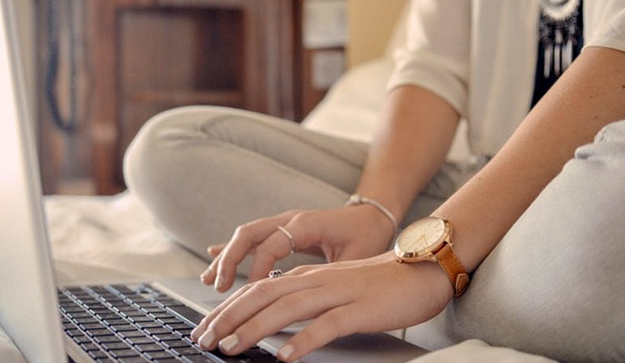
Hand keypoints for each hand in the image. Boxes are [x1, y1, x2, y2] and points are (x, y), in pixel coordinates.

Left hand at [191, 252, 453, 361]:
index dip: (226, 310)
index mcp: (307, 277)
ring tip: (229, 349)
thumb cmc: (378, 285)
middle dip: (227, 319)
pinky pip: (327, 325)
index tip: (204, 329)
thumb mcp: (333, 289)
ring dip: (253, 329)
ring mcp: (337, 293)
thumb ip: (304, 299)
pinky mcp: (359, 309)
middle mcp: (316, 281)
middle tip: (203, 340)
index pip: (256, 290)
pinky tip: (285, 357)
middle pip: (261, 296)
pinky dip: (303, 341)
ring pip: (286, 309)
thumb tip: (272, 320)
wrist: (421, 270)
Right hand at [201, 205, 396, 291]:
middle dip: (230, 260)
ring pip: (246, 236)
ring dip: (226, 257)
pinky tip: (214, 258)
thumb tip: (312, 297)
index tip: (251, 292)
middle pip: (249, 234)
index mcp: (307, 223)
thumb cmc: (367, 235)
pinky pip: (252, 238)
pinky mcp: (282, 230)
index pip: (273, 244)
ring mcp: (284, 222)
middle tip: (218, 287)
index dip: (259, 268)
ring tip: (209, 281)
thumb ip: (332, 272)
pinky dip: (232, 249)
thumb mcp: (356, 256)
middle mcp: (290, 219)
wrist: (372, 215)